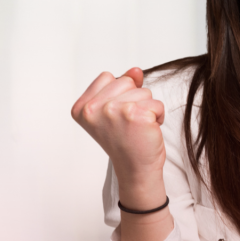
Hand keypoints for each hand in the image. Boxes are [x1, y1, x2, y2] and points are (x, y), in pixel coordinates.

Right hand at [70, 67, 166, 207]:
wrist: (136, 169)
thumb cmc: (126, 141)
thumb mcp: (117, 109)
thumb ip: (123, 86)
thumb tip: (135, 70)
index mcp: (81, 107)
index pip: (108, 77)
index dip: (119, 94)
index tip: (115, 117)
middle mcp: (92, 109)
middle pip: (127, 81)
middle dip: (134, 99)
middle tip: (128, 124)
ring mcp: (112, 111)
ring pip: (144, 91)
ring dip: (147, 108)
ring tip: (137, 128)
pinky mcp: (135, 115)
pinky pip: (157, 104)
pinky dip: (158, 116)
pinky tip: (147, 131)